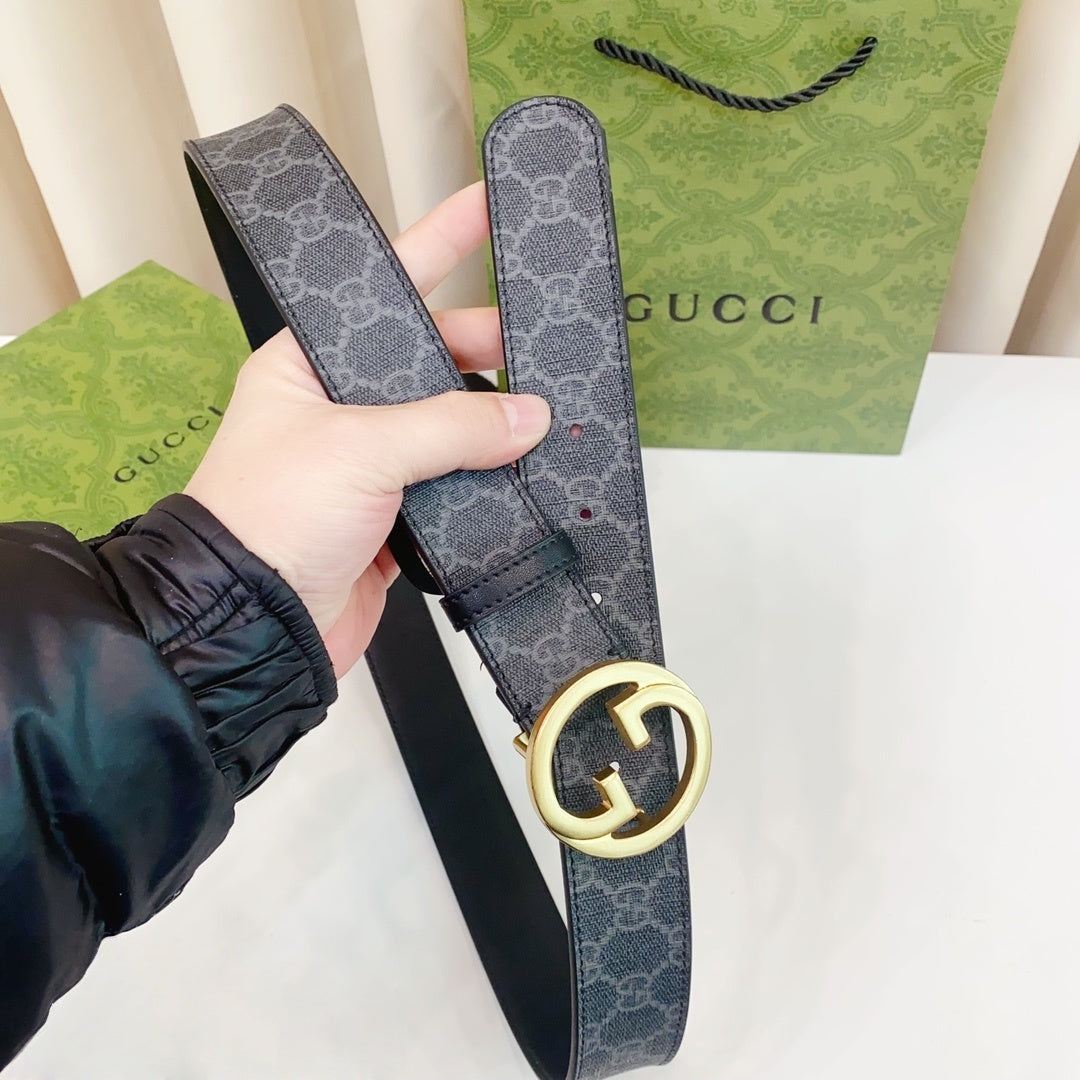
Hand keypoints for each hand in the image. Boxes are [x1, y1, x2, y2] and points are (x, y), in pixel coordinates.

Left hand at [183, 182, 550, 675]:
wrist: (252, 625)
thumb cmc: (266, 519)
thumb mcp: (360, 448)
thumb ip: (451, 427)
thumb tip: (527, 415)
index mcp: (310, 365)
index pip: (384, 288)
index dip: (437, 242)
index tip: (485, 207)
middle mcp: (339, 408)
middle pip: (428, 359)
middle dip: (483, 349)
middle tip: (536, 349)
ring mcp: (369, 465)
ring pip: (447, 426)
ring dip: (490, 424)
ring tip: (541, 415)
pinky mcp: (393, 519)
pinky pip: (453, 485)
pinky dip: (486, 481)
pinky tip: (520, 473)